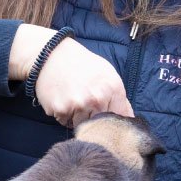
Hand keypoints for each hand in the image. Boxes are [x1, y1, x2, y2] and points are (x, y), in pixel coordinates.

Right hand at [9, 24, 132, 127]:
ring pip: (82, 126)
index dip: (115, 122)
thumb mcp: (108, 74)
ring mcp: (77, 105)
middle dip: (95, 120)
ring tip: (73, 99)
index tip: (108, 120)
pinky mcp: (60, 110)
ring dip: (78, 118)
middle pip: (100, 126)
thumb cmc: (82, 64)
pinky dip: (64, 115)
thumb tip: (128, 118)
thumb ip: (120, 98)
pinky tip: (62, 99)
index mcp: (112, 89)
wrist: (52, 54)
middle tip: (86, 105)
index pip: (121, 119)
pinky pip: (65, 122)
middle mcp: (96, 99)